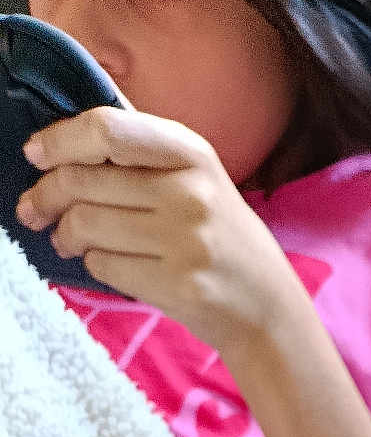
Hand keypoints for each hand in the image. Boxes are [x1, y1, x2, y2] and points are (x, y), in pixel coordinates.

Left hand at [15, 106, 305, 358]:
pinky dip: (92, 263)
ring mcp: (186, 242)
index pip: (106, 129)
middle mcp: (190, 193)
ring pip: (85, 224)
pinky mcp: (178, 285)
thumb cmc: (221, 238)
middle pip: (83, 180)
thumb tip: (70, 132)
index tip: (35, 154)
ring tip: (67, 239)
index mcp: (192, 153)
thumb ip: (144, 150)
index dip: (59, 140)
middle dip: (46, 195)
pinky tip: (103, 262)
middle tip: (36, 208)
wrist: (268, 307)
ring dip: (65, 234)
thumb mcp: (199, 178)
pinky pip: (103, 265)